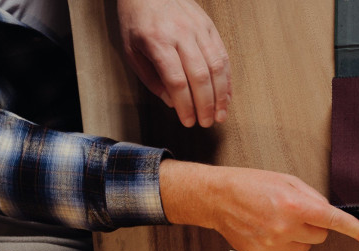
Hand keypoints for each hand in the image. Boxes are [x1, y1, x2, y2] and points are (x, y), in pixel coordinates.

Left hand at [117, 0, 230, 127]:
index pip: (177, 81)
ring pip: (216, 67)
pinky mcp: (209, 26)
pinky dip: (227, 78)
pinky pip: (223, 55)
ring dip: (221, 95)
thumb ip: (150, 78)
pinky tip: (227, 95)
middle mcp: (181, 34)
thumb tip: (172, 102)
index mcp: (157, 41)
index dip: (185, 106)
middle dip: (206, 105)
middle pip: (199, 77)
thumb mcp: (131, 50)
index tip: (188, 121)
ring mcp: (198, 29)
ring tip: (221, 114)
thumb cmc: (136, 19)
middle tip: (207, 123)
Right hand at [160, 160, 358, 250]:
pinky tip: (269, 230)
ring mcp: (274, 245)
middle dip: (315, 224)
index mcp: (294, 205)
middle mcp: (286, 227)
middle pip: (321, 235)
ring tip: (278, 220)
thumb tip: (328, 211)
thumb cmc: (249, 185)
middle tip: (295, 213)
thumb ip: (311, 196)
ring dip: (299, 235)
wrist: (218, 199)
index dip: (354, 229)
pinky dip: (284, 244)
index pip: (333, 220)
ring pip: (306, 246)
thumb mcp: (286, 180)